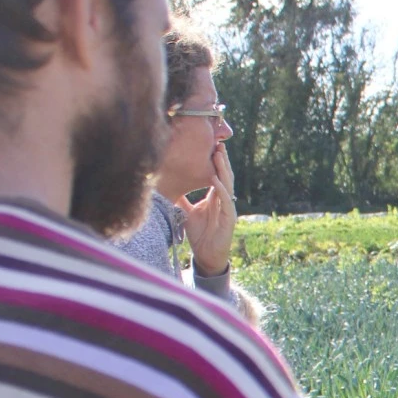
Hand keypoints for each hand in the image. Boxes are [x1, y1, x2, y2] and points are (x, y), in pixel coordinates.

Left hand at [186, 143, 237, 277]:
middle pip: (225, 176)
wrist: (206, 254)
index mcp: (216, 198)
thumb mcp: (186, 212)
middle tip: (217, 143)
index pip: (218, 175)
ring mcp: (228, 209)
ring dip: (223, 170)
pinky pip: (226, 201)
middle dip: (222, 160)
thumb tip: (167, 185)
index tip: (211, 146)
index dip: (216, 162)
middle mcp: (224, 201)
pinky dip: (221, 190)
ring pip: (228, 185)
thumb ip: (181, 199)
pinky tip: (215, 179)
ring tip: (218, 155)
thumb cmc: (199, 234)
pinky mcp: (229, 218)